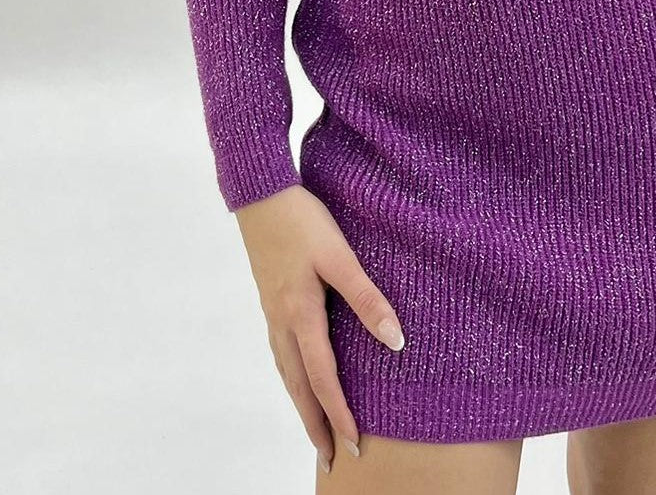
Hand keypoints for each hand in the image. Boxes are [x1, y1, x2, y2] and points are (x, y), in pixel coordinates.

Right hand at [234, 184, 404, 474]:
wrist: (259, 195)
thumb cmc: (302, 221)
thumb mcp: (339, 255)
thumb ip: (367, 297)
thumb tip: (395, 340)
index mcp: (300, 315)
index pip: (323, 379)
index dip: (340, 414)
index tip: (354, 446)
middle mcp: (282, 323)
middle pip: (299, 387)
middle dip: (316, 425)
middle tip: (332, 460)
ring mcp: (272, 314)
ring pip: (287, 373)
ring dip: (302, 406)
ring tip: (316, 432)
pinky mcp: (270, 302)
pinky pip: (282, 355)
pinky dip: (293, 379)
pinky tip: (299, 378)